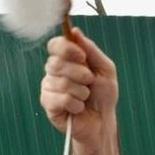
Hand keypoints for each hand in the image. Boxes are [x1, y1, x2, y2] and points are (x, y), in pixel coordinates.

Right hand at [40, 28, 121, 154]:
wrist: (102, 122)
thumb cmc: (103, 95)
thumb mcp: (105, 69)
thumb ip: (91, 50)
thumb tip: (75, 32)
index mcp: (66, 60)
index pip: (55, 45)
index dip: (66, 48)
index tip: (81, 56)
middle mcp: (54, 72)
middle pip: (56, 63)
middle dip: (79, 73)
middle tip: (90, 82)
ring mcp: (49, 88)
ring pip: (60, 82)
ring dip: (80, 91)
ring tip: (85, 98)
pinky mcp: (48, 105)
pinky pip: (59, 99)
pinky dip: (75, 104)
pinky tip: (78, 108)